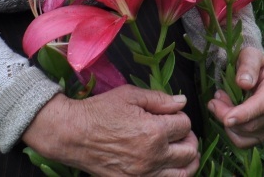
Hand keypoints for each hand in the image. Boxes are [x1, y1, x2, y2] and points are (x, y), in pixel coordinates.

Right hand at [23, 85, 199, 176]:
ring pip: (184, 172)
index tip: (170, 115)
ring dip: (186, 159)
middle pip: (190, 150)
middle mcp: (153, 156)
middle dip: (187, 138)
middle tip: (177, 131)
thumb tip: (182, 102)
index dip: (180, 116)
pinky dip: (171, 173)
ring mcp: (145, 174)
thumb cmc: (100, 111)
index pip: (185, 124)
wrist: (73, 134)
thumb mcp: (129, 95)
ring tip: (178, 150)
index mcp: (154, 130)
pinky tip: (165, 164)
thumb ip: (159, 99)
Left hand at [207, 47, 263, 148]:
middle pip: (253, 123)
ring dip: (227, 123)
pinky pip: (245, 142)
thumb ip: (248, 66)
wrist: (254, 71)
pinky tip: (226, 116)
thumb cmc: (251, 61)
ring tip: (220, 103)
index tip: (227, 119)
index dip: (245, 113)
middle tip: (214, 100)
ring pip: (247, 135)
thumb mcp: (249, 54)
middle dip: (228, 115)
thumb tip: (244, 83)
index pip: (263, 105)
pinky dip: (231, 132)